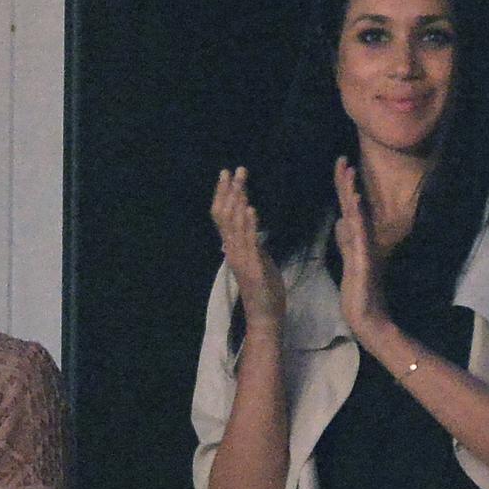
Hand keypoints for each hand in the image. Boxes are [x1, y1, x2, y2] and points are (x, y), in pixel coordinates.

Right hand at [210, 167, 284, 326]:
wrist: (265, 317)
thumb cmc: (265, 290)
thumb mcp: (260, 260)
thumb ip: (253, 243)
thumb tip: (250, 226)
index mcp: (234, 248)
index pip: (223, 216)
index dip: (224, 195)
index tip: (228, 174)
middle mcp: (232, 251)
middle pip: (225, 216)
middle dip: (229, 192)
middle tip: (234, 170)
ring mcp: (241, 259)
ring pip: (234, 226)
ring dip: (238, 203)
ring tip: (241, 183)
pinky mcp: (252, 268)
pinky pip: (250, 243)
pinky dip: (250, 225)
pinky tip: (252, 210)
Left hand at [332, 157, 389, 335]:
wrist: (366, 315)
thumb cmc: (357, 290)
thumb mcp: (348, 259)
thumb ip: (346, 240)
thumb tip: (341, 222)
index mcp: (355, 237)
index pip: (347, 206)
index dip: (343, 185)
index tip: (339, 163)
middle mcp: (361, 238)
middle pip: (353, 204)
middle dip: (347, 181)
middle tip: (342, 158)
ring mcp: (364, 247)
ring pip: (357, 214)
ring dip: (352, 193)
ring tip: (349, 172)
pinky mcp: (364, 259)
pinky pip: (360, 235)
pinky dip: (358, 218)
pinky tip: (355, 203)